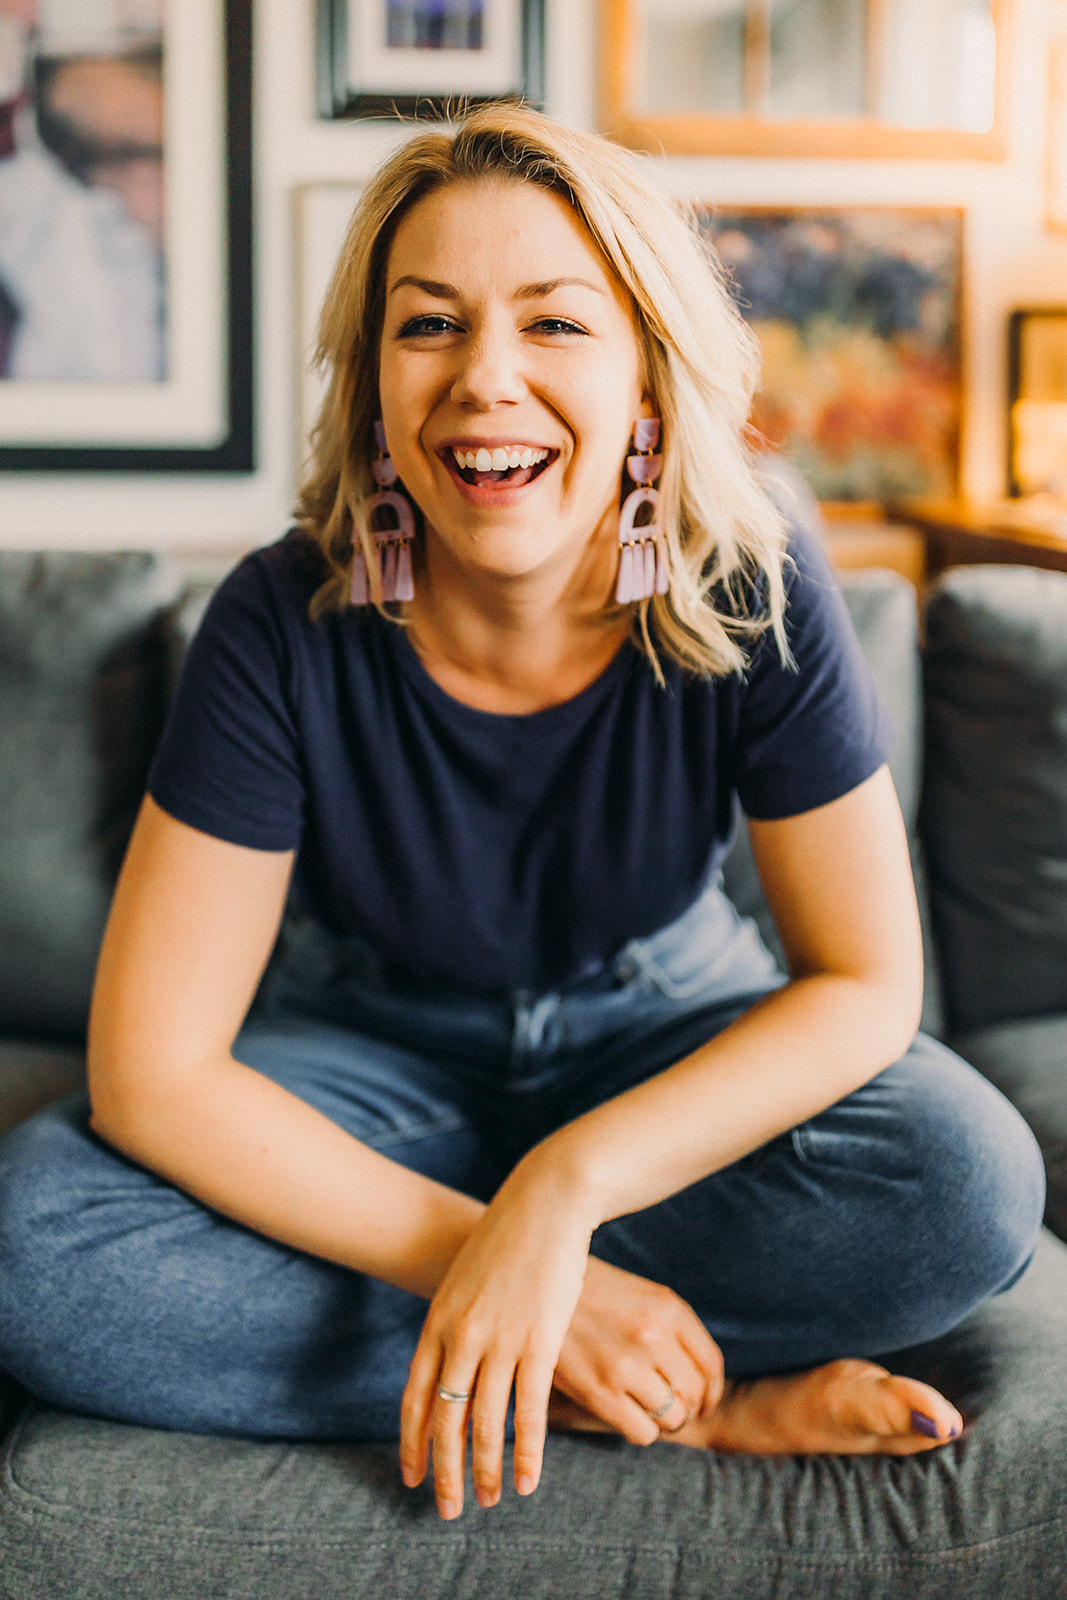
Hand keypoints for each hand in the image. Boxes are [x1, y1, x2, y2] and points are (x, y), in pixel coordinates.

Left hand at [399, 1162, 593, 1519]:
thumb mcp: (465, 1280)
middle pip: (445, 1419)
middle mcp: (462, 1336)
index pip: (414, 1396)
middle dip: (444, 1471)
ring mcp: (500, 1340)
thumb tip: (447, 1355)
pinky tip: (527, 1481)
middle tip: (447, 1510)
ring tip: (488, 1503)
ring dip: (485, 1470)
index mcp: (438, 1322)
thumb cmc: (506, 1240)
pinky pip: (529, 1410)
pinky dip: (526, 1451)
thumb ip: (454, 1320)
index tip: (411, 1478)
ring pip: (485, 1422)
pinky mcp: (539, 1342)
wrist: (543, 1204)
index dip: (411, 1443)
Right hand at [553, 1257, 723, 1442]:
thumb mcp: (641, 1295)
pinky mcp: (600, 1392)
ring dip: (664, 1420)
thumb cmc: (590, 1293)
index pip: (711, 1365)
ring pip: (672, 1417)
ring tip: (646, 1409)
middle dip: (688, 1406)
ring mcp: (627, 1365)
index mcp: (668, 1307)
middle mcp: (653, 1335)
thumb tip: (698, 1380)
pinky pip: (642, 1432)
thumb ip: (672, 1330)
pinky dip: (640, 1429)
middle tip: (669, 1405)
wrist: (534, 1287)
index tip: (703, 1400)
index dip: (711, 1391)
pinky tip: (625, 1414)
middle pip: (694, 1394)